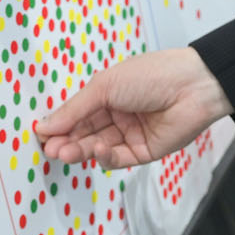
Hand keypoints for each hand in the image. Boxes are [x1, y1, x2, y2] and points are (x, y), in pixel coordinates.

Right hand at [33, 46, 231, 167]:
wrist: (194, 86)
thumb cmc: (151, 75)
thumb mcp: (105, 86)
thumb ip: (74, 109)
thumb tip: (44, 125)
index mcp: (108, 94)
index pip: (76, 114)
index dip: (58, 125)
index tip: (40, 135)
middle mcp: (117, 115)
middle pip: (84, 134)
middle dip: (66, 142)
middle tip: (50, 150)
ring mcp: (130, 134)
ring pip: (98, 148)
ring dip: (80, 151)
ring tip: (64, 153)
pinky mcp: (144, 152)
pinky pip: (118, 159)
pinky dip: (105, 157)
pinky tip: (97, 149)